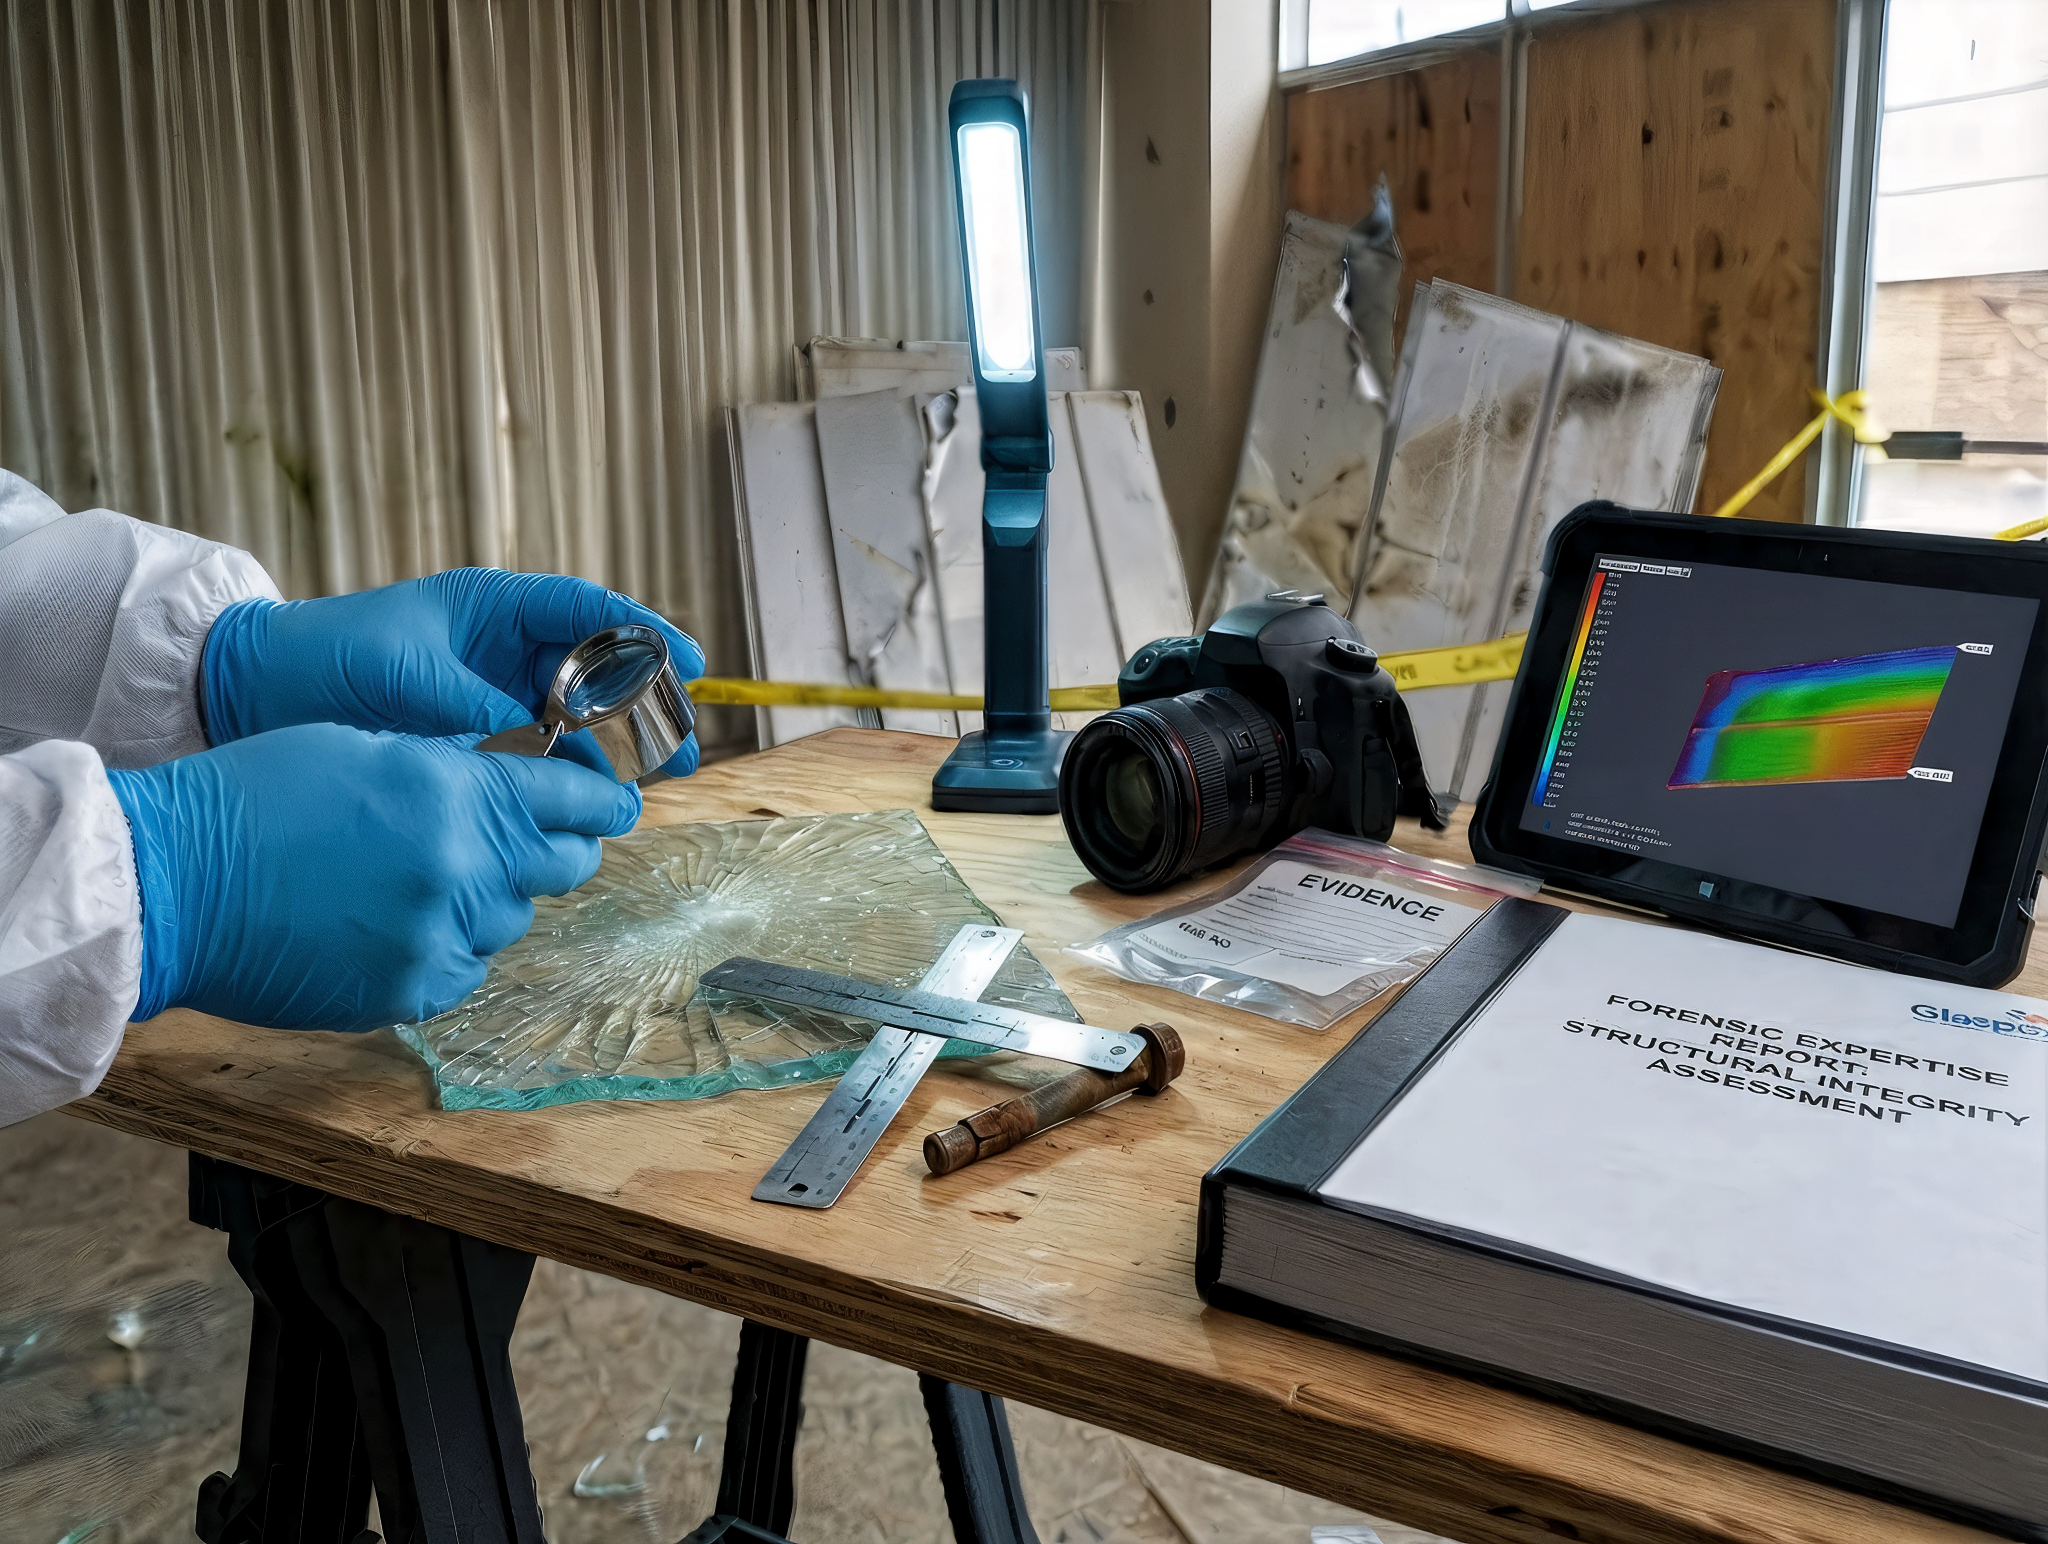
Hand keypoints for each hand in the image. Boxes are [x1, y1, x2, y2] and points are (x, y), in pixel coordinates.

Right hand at [105, 724, 638, 1028]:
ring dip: (489, 900)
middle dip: (561, 850)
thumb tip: (511, 785)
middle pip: (562, 865)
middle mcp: (464, 865)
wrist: (172, 881)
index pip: (574, 799)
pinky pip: (467, 970)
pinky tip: (401, 926)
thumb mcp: (368, 748)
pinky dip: (450, 950)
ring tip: (428, 881)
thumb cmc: (255, 798)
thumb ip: (451, 771)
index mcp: (458, 792)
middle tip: (543, 842)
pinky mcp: (409, 990)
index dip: (602, 801)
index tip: (615, 805)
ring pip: (511, 920)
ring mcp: (439, 934)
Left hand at [201, 569, 707, 778]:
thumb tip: (545, 751)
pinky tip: (581, 806)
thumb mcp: (411, 681)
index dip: (645, 636)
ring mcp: (492, 693)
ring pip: (575, 719)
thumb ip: (482, 711)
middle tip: (682, 751)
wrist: (247, 694)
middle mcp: (502, 649)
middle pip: (599, 671)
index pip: (589, 613)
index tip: (688, 666)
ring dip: (609, 753)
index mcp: (492, 608)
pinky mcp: (475, 739)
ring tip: (634, 793)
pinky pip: (536, 754)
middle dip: (645, 708)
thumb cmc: (324, 662)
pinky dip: (562, 778)